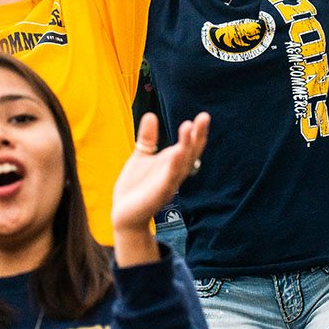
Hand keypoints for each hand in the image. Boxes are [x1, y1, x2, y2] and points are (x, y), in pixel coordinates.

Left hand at [111, 112, 209, 234]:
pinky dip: (173, 167)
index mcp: (171, 163)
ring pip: (182, 164)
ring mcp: (168, 184)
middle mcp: (174, 173)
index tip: (203, 116)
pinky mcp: (158, 194)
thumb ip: (148, 138)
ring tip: (188, 127)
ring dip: (186, 146)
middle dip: (197, 136)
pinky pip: (168, 179)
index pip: (189, 146)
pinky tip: (176, 153)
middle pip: (191, 153)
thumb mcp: (141, 157)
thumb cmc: (135, 187)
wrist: (124, 214)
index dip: (196, 132)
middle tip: (204, 117)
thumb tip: (151, 115)